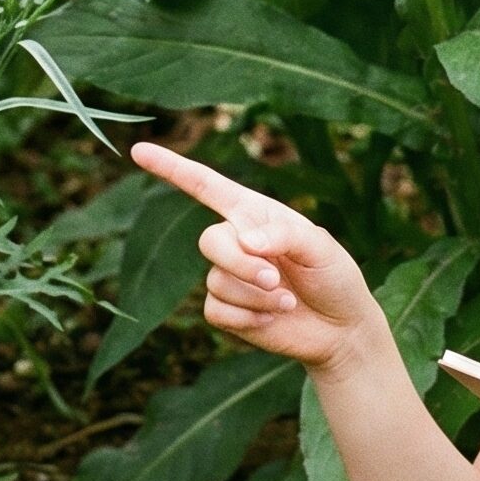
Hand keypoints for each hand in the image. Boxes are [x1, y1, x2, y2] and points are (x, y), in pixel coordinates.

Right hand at [129, 141, 382, 376]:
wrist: (341, 329)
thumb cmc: (334, 277)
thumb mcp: (320, 246)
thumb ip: (284, 234)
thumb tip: (245, 240)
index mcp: (253, 213)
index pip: (205, 186)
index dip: (171, 168)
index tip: (138, 151)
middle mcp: (235, 241)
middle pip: (210, 241)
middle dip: (241, 263)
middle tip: (275, 278)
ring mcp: (228, 277)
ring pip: (216, 280)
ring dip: (255, 295)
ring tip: (287, 300)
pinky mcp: (227, 312)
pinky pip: (217, 310)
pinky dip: (248, 317)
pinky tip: (274, 318)